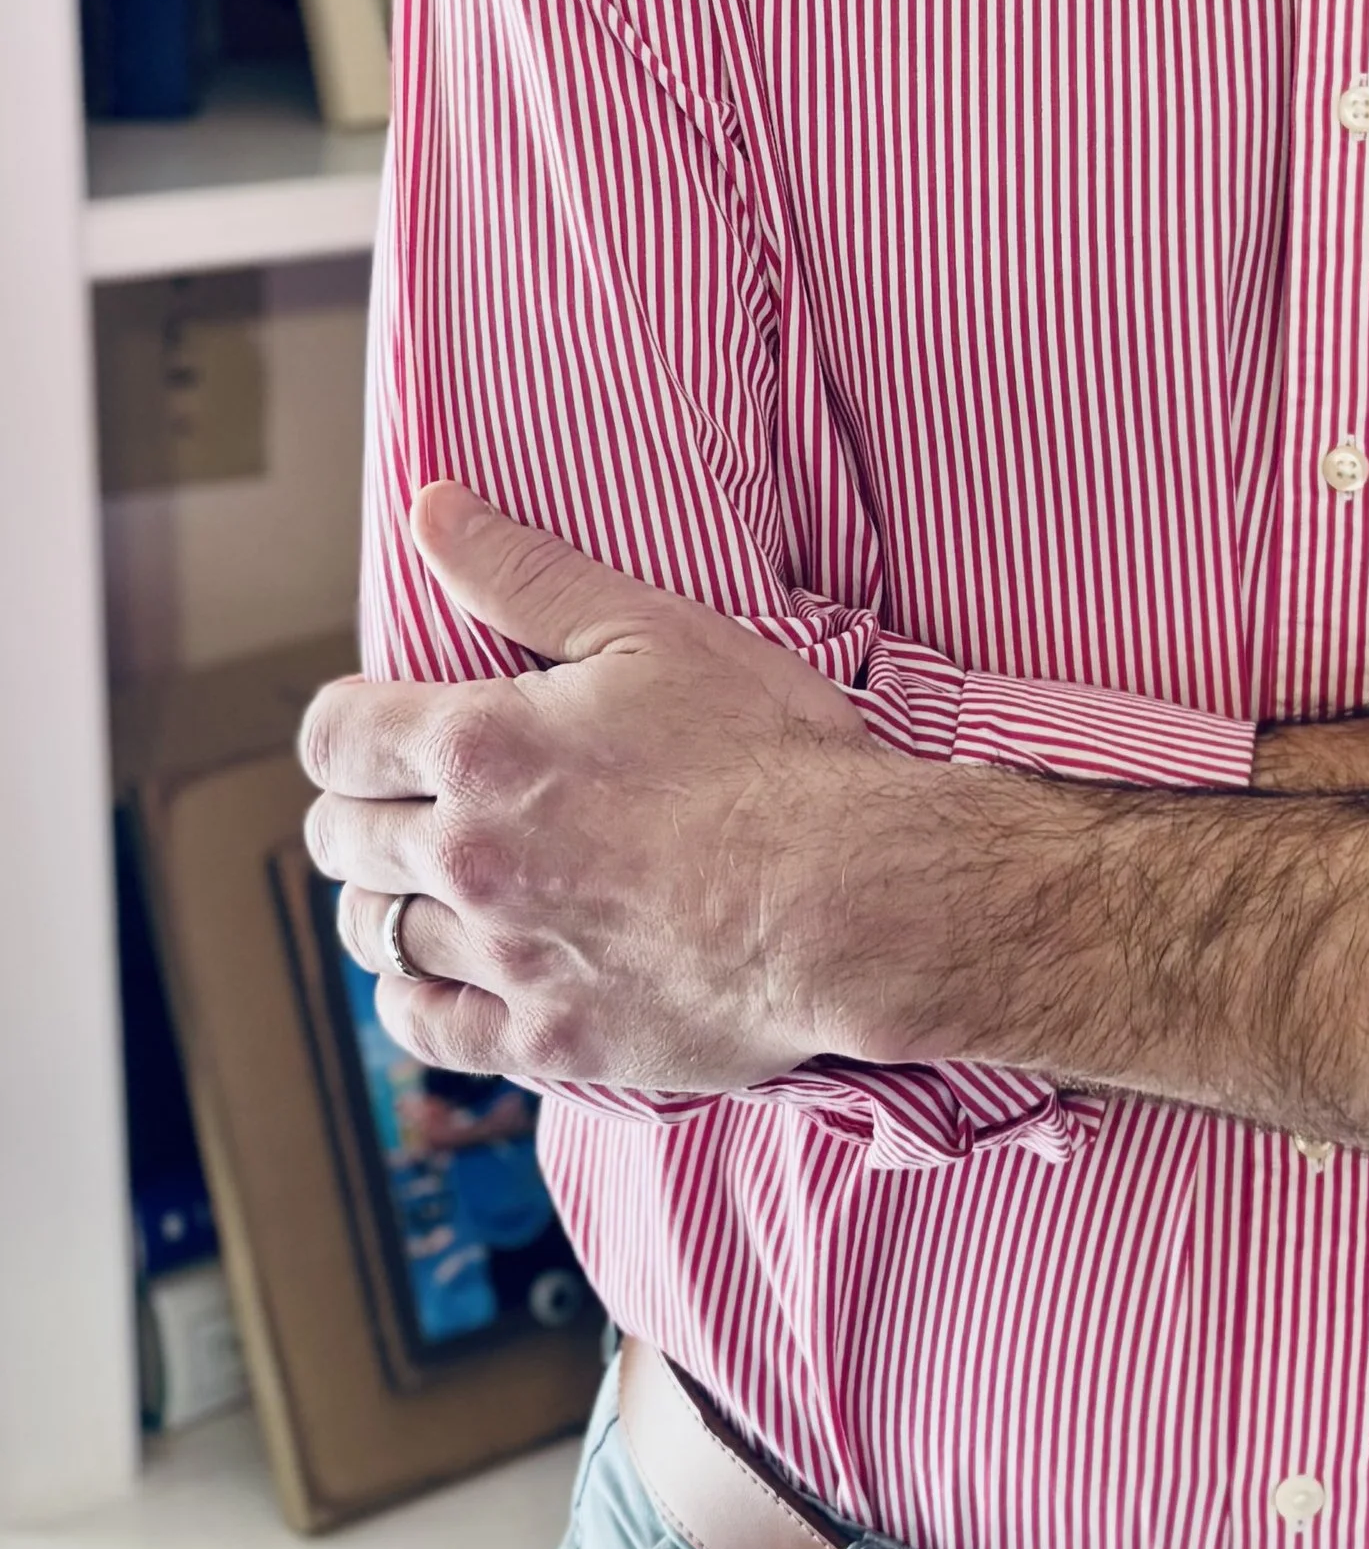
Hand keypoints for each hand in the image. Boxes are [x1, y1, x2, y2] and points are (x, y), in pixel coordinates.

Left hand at [297, 483, 940, 1089]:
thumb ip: (526, 572)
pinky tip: (448, 975)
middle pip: (339, 838)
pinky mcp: (547, 1041)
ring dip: (386, 901)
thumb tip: (432, 507)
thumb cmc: (770, 754)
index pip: (334, 738)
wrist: (855, 895)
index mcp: (481, 746)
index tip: (377, 731)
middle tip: (411, 805)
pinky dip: (415, 998)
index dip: (347, 727)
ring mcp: (505, 955)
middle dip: (361, 811)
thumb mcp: (654, 630)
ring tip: (431, 885)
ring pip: (372, 933)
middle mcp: (471, 854)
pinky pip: (424, 1028)